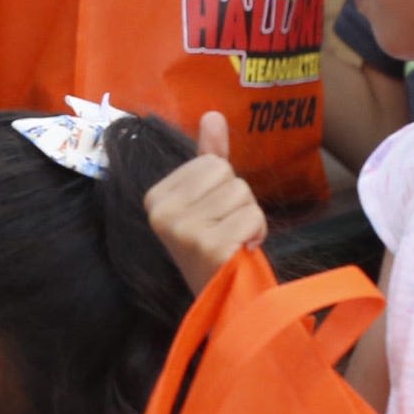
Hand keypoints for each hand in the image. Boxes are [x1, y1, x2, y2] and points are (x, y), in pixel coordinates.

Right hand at [142, 113, 265, 293]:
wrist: (220, 299)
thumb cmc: (213, 245)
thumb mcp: (206, 198)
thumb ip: (209, 155)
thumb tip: (213, 114)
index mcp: (156, 197)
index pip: (211, 163)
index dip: (223, 187)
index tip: (213, 216)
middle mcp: (163, 214)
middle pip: (228, 175)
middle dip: (238, 201)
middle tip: (226, 230)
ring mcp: (185, 232)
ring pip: (243, 194)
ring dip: (249, 218)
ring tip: (233, 240)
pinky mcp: (211, 248)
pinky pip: (253, 216)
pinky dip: (257, 233)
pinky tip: (241, 251)